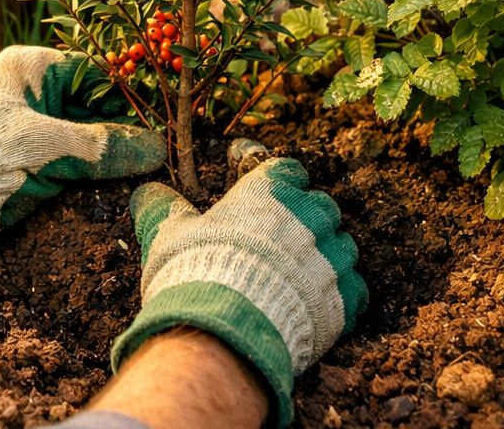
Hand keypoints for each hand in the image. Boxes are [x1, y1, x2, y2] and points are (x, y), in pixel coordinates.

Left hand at [0, 46, 164, 288]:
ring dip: (104, 149)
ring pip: (78, 129)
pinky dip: (85, 165)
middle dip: (118, 126)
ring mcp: (22, 120)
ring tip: (136, 166)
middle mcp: (25, 86)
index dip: (126, 96)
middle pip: (88, 101)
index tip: (155, 122)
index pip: (93, 72)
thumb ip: (105, 148)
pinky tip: (109, 179)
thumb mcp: (51, 150)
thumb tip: (155, 149)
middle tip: (151, 149)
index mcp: (28, 67)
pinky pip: (63, 152)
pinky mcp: (19, 152)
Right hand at [112, 158, 365, 428]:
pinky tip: (323, 302)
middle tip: (285, 240)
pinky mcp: (342, 300)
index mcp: (267, 192)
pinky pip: (357, 288)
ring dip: (328, 255)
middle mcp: (305, 219)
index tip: (268, 192)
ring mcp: (328, 260)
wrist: (222, 333)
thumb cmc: (192, 273)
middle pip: (322, 206)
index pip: (288, 170)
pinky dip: (344, 294)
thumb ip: (161, 207)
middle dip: (308, 219)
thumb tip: (145, 190)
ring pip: (344, 245)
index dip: (280, 181)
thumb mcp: (166, 234)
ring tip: (304, 274)